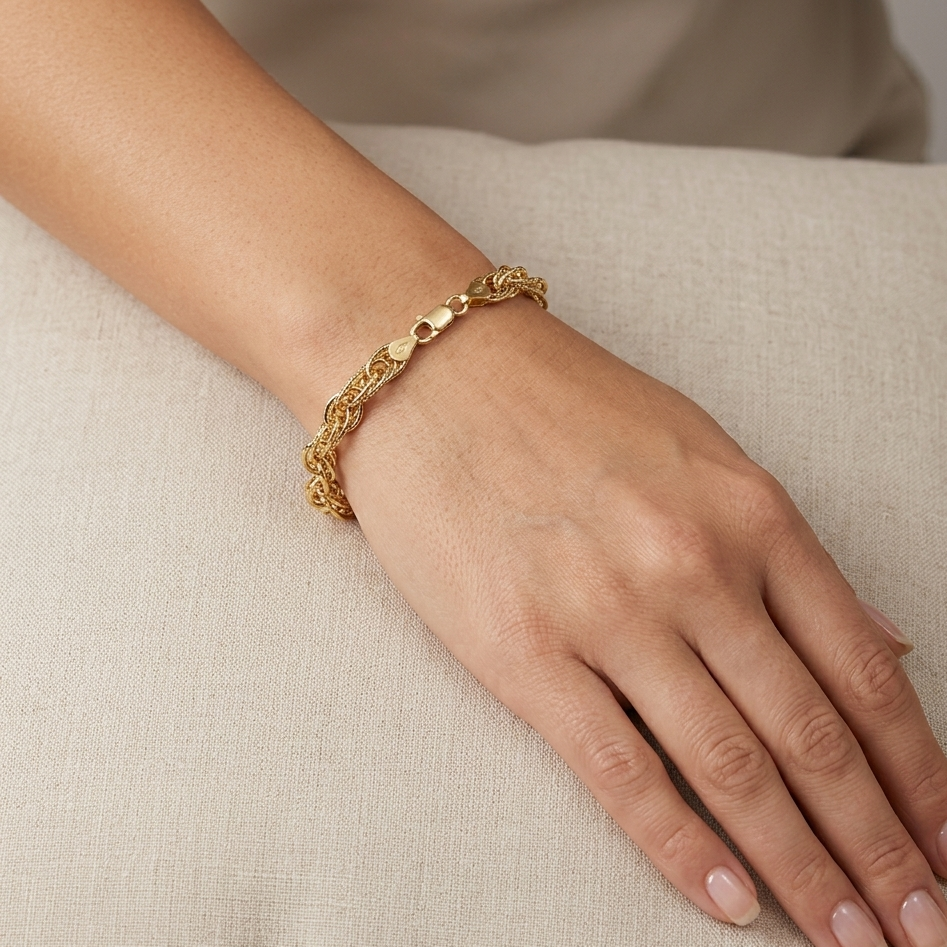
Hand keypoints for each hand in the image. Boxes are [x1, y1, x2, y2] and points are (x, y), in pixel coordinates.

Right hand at [340, 298, 946, 946]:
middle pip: (812, 738)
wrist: (429, 370)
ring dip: (804, 868)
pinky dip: (682, 849)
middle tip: (925, 929)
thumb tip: (882, 641)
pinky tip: (731, 903)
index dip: (920, 776)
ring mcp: (607, 612)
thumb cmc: (563, 404)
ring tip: (852, 936)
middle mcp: (692, 566)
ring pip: (730, 769)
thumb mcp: (699, 453)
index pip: (863, 673)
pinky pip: (619, 771)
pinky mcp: (522, 651)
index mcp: (748, 512)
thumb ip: (787, 556)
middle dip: (878, 847)